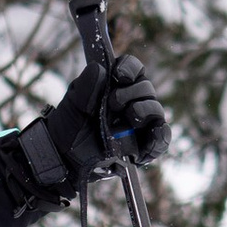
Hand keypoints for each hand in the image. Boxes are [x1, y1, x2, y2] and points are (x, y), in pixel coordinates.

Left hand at [39, 30, 170, 185]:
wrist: (64, 158)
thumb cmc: (69, 127)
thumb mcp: (73, 104)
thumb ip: (86, 85)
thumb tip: (100, 67)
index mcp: (116, 86)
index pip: (133, 69)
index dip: (130, 68)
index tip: (119, 75)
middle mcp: (131, 102)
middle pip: (146, 88)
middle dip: (133, 92)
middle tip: (113, 103)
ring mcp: (139, 125)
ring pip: (156, 110)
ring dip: (145, 110)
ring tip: (130, 116)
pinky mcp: (143, 146)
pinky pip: (161, 138)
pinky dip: (160, 136)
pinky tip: (154, 133)